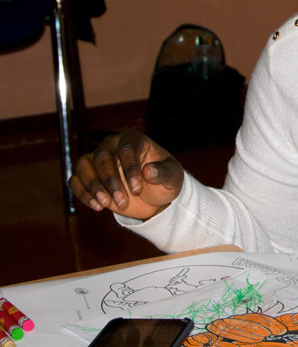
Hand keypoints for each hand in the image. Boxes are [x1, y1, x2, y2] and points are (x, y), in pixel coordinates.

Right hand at [68, 130, 183, 219]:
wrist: (153, 196)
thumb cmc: (163, 180)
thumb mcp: (172, 177)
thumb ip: (163, 173)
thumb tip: (148, 171)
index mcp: (134, 140)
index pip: (127, 148)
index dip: (130, 168)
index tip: (137, 189)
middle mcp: (112, 145)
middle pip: (102, 156)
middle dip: (110, 180)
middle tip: (122, 201)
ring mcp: (97, 159)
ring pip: (84, 165)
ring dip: (92, 186)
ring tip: (105, 204)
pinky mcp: (88, 176)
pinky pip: (75, 180)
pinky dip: (82, 193)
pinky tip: (97, 206)